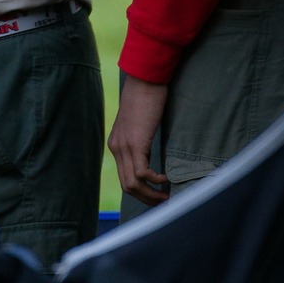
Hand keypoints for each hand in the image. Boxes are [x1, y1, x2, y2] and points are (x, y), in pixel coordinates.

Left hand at [110, 76, 170, 203]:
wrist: (145, 80)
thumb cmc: (147, 98)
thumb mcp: (140, 124)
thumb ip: (141, 140)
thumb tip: (151, 155)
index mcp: (116, 145)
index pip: (125, 178)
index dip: (141, 192)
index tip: (157, 196)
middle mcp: (116, 148)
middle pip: (127, 186)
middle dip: (146, 199)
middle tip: (164, 202)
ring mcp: (124, 147)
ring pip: (133, 184)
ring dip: (151, 194)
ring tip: (167, 195)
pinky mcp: (135, 143)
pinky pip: (142, 172)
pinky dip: (155, 180)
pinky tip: (166, 178)